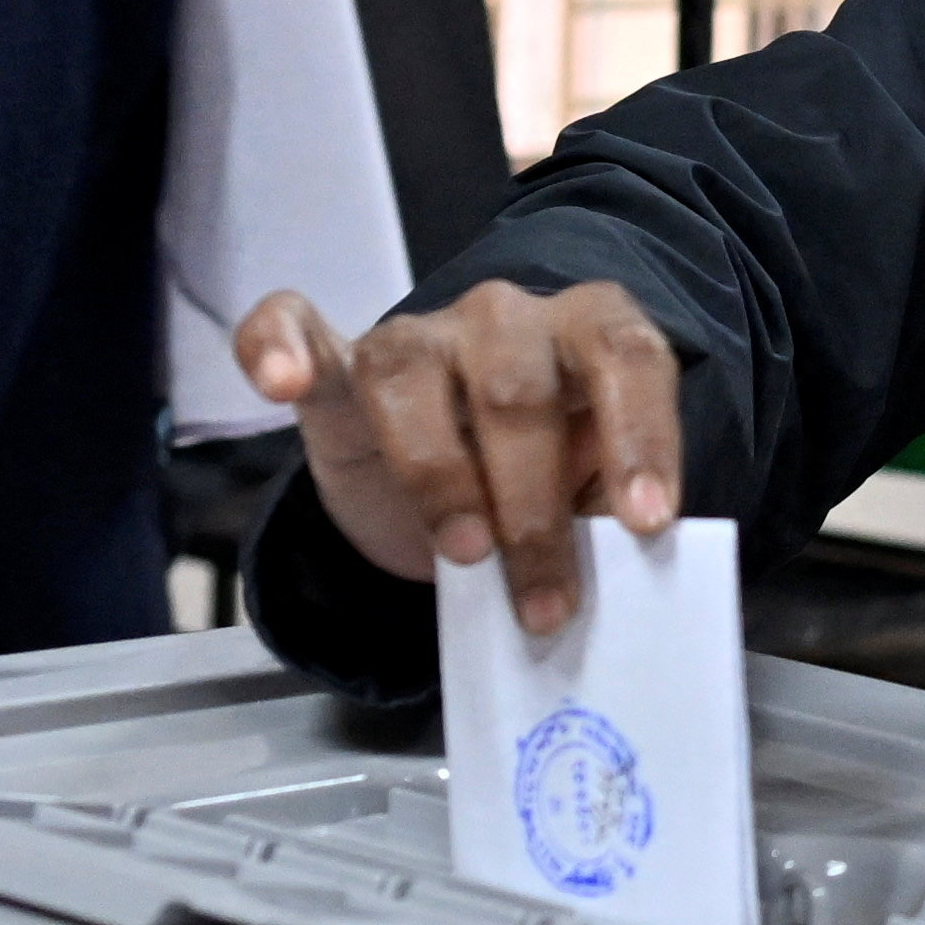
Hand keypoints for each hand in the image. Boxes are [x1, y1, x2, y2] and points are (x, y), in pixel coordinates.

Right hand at [235, 280, 684, 638]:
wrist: (459, 483)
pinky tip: (281, 381)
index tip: (646, 521)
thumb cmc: (537, 487)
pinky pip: (292, 324)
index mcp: (587, 338)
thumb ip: (602, 521)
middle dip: (534, 509)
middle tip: (545, 604)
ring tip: (463, 554)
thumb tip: (622, 580)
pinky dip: (279, 345)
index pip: (627, 359)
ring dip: (440, 475)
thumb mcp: (585, 504)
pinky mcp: (337, 365)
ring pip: (413, 373)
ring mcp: (416, 336)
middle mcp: (505, 319)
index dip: (641, 437)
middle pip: (517, 390)